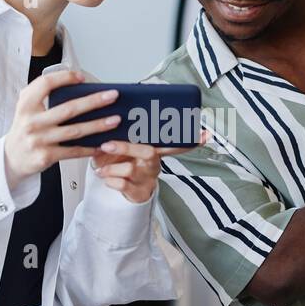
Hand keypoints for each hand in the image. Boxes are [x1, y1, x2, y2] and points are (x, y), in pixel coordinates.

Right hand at [3, 69, 122, 185]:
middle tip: (112, 96)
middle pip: (68, 109)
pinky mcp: (46, 156)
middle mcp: (31, 121)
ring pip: (75, 131)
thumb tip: (76, 82)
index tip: (82, 77)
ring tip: (115, 120)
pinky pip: (73, 151)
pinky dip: (89, 148)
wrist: (11, 157)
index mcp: (26, 104)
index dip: (65, 78)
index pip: (46, 84)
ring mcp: (39, 140)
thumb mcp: (26, 107)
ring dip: (98, 125)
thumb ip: (42, 94)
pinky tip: (102, 143)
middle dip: (94, 101)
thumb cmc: (25, 128)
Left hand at [91, 129, 209, 204]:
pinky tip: (103, 176)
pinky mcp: (137, 192)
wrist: (117, 185)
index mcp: (155, 149)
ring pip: (130, 169)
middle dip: (125, 147)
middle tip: (107, 144)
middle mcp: (154, 163)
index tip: (205, 134)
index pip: (177, 142)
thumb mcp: (125, 145)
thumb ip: (124, 131)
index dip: (191, 139)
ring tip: (98, 167)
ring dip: (110, 167)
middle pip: (148, 152)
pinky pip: (121, 185)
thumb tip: (114, 113)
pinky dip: (109, 180)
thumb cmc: (122, 159)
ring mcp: (146, 178)